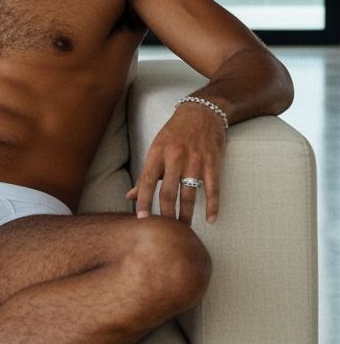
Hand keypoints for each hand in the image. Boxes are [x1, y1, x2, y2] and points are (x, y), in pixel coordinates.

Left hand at [126, 103, 226, 225]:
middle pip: (167, 192)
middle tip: (165, 231)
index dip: (142, 201)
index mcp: (157, 154)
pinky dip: (213, 206)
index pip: (146, 182)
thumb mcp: (156, 148)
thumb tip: (130, 196)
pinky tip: (211, 219)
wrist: (201, 112)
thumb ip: (145, 174)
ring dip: (186, 214)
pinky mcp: (213, 162)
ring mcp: (195, 160)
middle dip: (165, 214)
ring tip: (184, 229)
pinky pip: (213, 188)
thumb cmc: (174, 132)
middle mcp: (175, 157)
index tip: (141, 219)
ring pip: (189, 194)